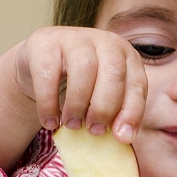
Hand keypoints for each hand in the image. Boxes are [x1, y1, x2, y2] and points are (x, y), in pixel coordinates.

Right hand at [15, 27, 146, 142]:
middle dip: (105, 108)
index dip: (132, 112)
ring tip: (72, 125)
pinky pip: (48, 74)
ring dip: (78, 105)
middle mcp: (105, 42)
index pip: (137, 84)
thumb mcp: (102, 97)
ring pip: (84, 69)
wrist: (38, 67)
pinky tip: (50, 121)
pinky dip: (49, 103)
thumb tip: (123, 138)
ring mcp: (75, 38)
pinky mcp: (45, 42)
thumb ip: (116, 114)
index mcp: (126, 56)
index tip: (121, 138)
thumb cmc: (79, 87)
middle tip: (94, 131)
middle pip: (113, 73)